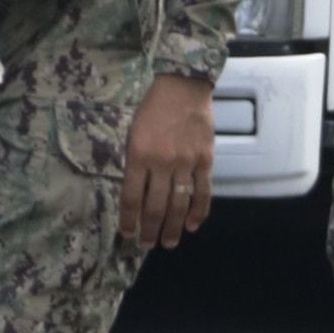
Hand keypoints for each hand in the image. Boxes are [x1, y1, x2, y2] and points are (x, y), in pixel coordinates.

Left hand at [120, 73, 217, 248]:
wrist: (183, 88)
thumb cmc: (152, 110)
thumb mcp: (133, 134)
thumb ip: (135, 163)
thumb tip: (136, 195)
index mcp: (138, 156)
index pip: (131, 197)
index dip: (129, 219)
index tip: (127, 234)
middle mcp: (162, 163)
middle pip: (155, 206)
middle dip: (150, 230)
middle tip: (147, 245)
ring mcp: (186, 163)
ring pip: (179, 204)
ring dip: (173, 228)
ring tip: (168, 243)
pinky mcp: (205, 161)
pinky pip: (202, 192)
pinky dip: (197, 212)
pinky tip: (191, 226)